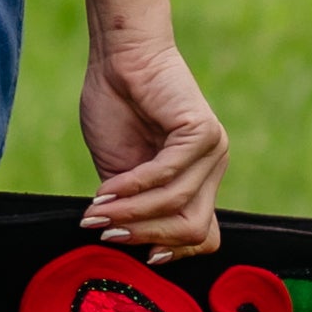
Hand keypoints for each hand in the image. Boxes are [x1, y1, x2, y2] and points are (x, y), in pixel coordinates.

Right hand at [79, 33, 227, 259]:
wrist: (117, 59)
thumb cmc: (116, 110)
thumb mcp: (122, 175)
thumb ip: (132, 209)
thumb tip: (128, 249)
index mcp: (198, 180)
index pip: (203, 237)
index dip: (170, 252)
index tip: (134, 253)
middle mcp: (213, 168)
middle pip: (194, 230)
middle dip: (145, 236)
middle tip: (106, 232)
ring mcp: (213, 150)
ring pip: (179, 206)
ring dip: (132, 214)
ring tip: (98, 211)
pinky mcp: (203, 131)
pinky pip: (168, 175)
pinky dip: (134, 187)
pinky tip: (108, 188)